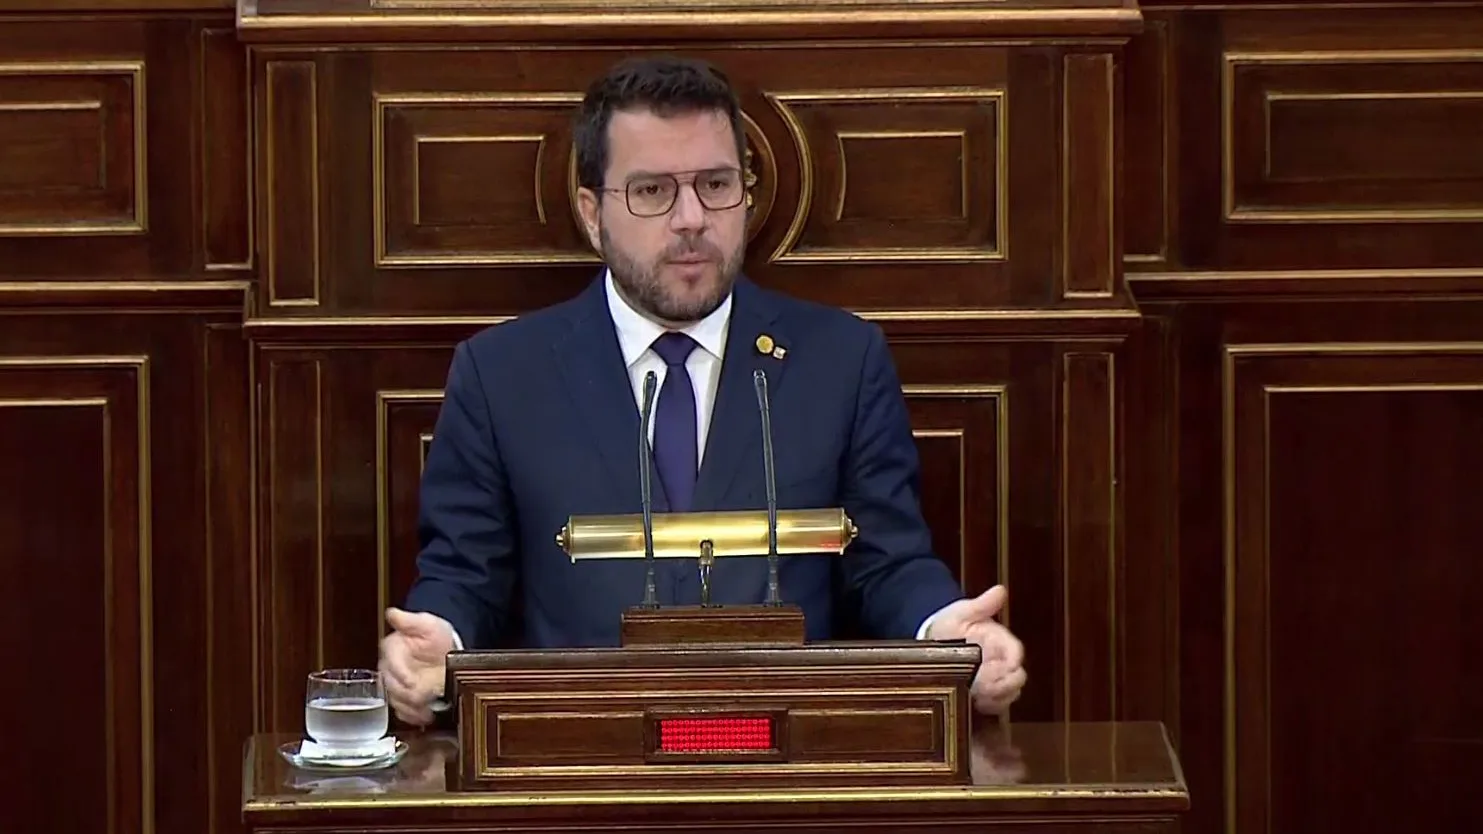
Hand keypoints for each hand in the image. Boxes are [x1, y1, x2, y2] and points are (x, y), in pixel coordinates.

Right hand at [378, 607, 453, 725]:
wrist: (445, 648)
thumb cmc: (434, 634)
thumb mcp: (426, 623)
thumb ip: (409, 620)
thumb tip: (392, 613)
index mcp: (392, 649)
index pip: (391, 664)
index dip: (401, 674)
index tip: (413, 682)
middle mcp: (390, 669)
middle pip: (392, 686)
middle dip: (408, 694)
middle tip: (425, 698)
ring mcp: (396, 686)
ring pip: (397, 701)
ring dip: (411, 708)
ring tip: (427, 712)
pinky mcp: (404, 699)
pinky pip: (404, 712)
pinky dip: (413, 716)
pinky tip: (425, 717)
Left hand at [926, 585, 1025, 714]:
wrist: (934, 638)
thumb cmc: (951, 623)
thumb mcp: (963, 612)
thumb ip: (982, 605)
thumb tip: (1000, 590)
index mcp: (1001, 641)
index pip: (1015, 652)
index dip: (1011, 662)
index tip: (1000, 667)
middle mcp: (1002, 661)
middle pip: (1017, 677)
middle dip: (1004, 683)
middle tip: (985, 686)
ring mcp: (995, 678)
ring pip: (1009, 694)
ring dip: (997, 696)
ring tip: (979, 695)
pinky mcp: (986, 693)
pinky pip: (996, 705)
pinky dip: (989, 705)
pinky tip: (976, 702)